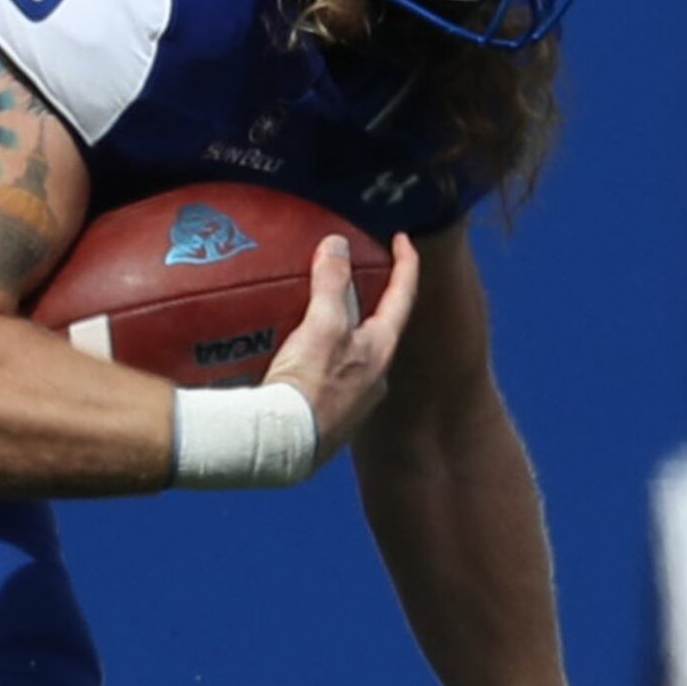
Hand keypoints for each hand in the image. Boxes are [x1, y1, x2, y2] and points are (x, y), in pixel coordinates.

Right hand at [263, 233, 419, 462]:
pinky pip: (330, 383)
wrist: (281, 446)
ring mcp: (353, 405)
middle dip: (370, 305)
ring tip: (320, 322)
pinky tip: (298, 365)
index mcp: (380, 351)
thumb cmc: (309, 384)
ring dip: (343, 337)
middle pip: (380, 331)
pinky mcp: (327, 423)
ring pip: (354, 359)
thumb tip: (337, 244)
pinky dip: (320, 364)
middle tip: (356, 283)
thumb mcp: (322, 326)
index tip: (402, 239)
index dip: (405, 264)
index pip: (402, 297)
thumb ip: (332, 284)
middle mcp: (375, 379)